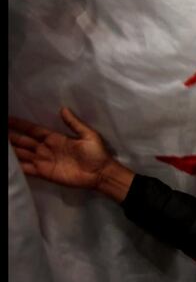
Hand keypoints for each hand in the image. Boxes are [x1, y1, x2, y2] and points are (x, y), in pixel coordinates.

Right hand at [8, 108, 133, 201]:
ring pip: (22, 154)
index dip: (21, 125)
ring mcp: (44, 161)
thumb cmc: (97, 154)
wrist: (101, 173)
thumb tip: (63, 108)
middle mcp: (46, 148)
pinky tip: (9, 164)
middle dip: (11, 136)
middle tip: (1, 131)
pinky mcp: (44, 173)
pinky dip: (17, 166)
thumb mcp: (88, 135)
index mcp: (55, 138)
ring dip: (12, 151)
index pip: (33, 130)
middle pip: (24, 141)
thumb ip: (74, 123)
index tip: (8, 119)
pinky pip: (27, 169)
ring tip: (1, 144)